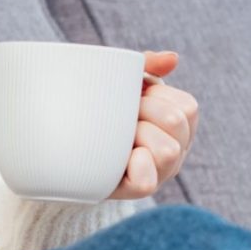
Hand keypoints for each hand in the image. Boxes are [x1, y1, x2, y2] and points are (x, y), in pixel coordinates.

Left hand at [110, 51, 199, 200]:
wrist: (64, 143)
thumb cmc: (100, 110)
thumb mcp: (122, 84)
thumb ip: (145, 65)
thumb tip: (173, 58)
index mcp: (180, 125)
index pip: (186, 107)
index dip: (156, 96)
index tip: (135, 100)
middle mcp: (177, 151)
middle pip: (176, 122)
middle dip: (144, 112)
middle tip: (123, 118)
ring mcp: (160, 173)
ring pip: (167, 151)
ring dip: (137, 136)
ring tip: (118, 137)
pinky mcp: (136, 191)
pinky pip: (146, 183)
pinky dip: (134, 166)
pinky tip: (121, 159)